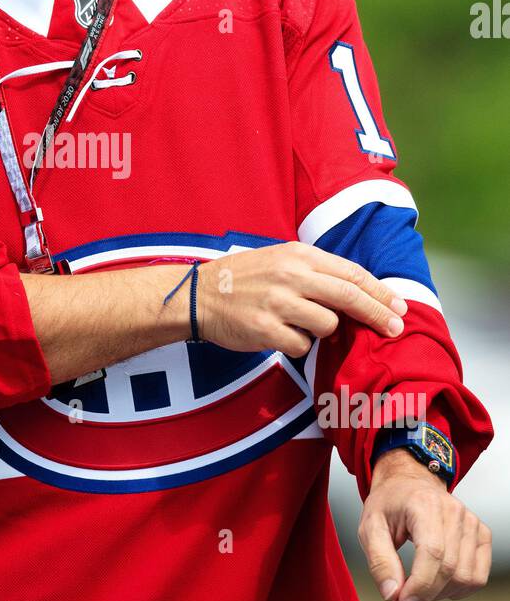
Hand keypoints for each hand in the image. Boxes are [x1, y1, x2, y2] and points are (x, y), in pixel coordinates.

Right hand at [196, 242, 407, 357]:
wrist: (200, 295)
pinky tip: (281, 335)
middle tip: (395, 328)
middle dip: (377, 314)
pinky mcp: (265, 329)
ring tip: (301, 324)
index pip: (351, 273)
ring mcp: (277, 303)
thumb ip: (316, 270)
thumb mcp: (281, 259)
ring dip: (324, 330)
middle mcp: (290, 276)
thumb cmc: (246, 278)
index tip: (399, 306)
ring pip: (327, 324)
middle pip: (348, 296)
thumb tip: (360, 290)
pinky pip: (301, 345)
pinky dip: (299, 345)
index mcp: (298, 255)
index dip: (379, 292)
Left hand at [359, 449, 491, 600]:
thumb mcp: (369, 528)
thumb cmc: (389, 505)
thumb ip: (379, 561)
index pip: (432, 553)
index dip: (419, 586)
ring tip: (418, 589)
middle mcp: (453, 511)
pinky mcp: (481, 534)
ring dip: (440, 594)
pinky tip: (438, 584)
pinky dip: (459, 589)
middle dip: (425, 595)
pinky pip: (478, 576)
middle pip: (450, 569)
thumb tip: (392, 594)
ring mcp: (471, 522)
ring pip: (466, 577)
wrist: (409, 485)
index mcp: (424, 504)